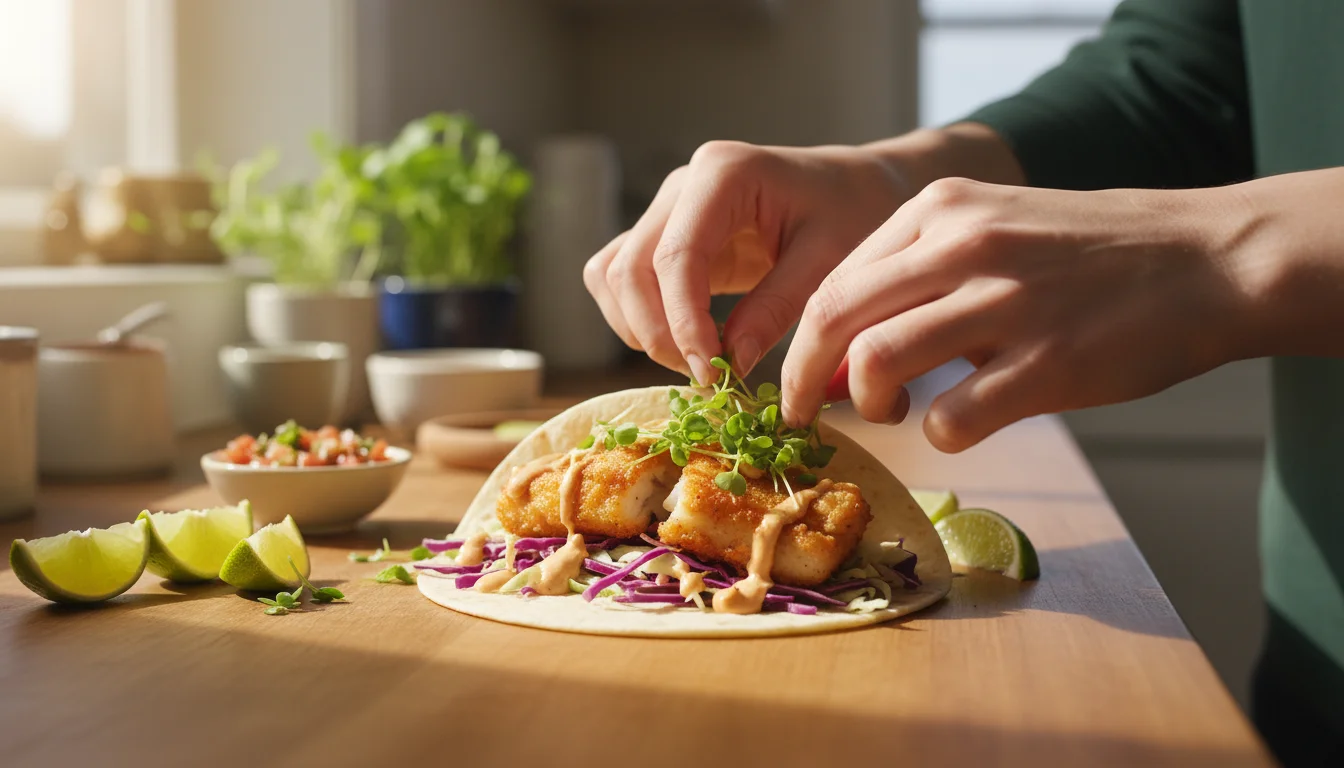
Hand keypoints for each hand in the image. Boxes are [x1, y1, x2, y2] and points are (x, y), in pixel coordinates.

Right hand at [583, 140, 908, 384]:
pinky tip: (688, 343)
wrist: (856, 191)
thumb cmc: (853, 214)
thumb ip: (778, 307)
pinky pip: (622, 280)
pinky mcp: (664, 239)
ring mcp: (666, 211)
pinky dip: (638, 319)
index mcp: (723, 173)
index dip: (682, 322)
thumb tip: (730, 361)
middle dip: (658, 333)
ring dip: (641, 329)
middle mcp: (682, 186)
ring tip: (698, 362)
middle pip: (628, 268)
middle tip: (706, 376)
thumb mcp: (831, 261)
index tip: (711, 372)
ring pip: (612, 276)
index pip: (675, 256)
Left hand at [782, 177, 1265, 450]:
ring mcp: (1005, 302)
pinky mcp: (1046, 363)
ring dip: (867, 402)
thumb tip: (836, 355)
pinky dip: (938, 433)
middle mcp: (963, 245)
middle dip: (800, 378)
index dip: (802, 340)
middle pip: (833, 317)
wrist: (1204, 259)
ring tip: (894, 410)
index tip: (801, 378)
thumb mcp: (993, 230)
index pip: (834, 279)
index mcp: (941, 209)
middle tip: (803, 414)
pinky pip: (949, 417)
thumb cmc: (1088, 256)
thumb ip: (916, 278)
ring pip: (875, 361)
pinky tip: (961, 425)